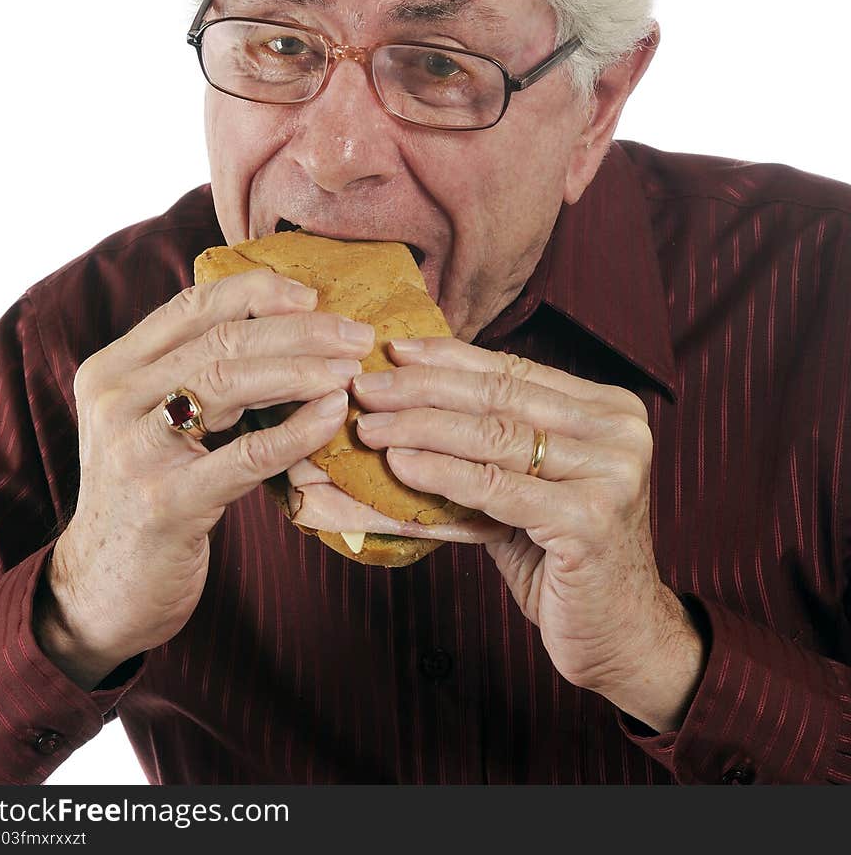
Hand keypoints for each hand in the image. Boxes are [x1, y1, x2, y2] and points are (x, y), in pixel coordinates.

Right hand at [37, 270, 374, 688]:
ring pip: (227, 382)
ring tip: (350, 370)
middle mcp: (115, 400)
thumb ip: (196, 374)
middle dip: (298, 331)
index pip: (192, 305)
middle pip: (219, 340)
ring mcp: (135, 451)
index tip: (313, 296)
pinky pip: (245, 455)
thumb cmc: (152, 494)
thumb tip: (288, 325)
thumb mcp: (156, 423)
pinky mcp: (166, 504)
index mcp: (113, 369)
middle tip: (356, 335)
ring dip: (301, 371)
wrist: (107, 590)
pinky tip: (332, 416)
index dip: (258, 293)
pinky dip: (297, 430)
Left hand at [353, 337, 704, 731]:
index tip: (395, 352)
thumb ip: (487, 445)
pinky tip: (401, 465)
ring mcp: (612, 473)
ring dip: (421, 428)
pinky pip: (496, 487)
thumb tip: (403, 404)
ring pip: (494, 436)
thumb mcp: (528, 488)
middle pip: (500, 397)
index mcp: (608, 411)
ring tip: (370, 427)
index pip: (514, 372)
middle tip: (366, 388)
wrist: (621, 635)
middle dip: (423, 389)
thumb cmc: (563, 558)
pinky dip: (441, 473)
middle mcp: (620, 432)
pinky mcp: (591, 519)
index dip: (449, 359)